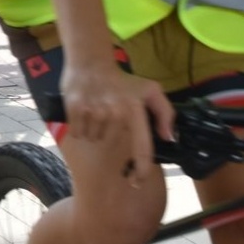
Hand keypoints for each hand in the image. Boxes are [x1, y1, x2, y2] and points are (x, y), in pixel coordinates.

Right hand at [59, 62, 172, 187]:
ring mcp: (94, 112)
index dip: (140, 171)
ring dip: (95, 132)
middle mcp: (115, 113)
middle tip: (110, 119)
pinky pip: (79, 134)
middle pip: (113, 145)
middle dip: (111, 137)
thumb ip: (164, 113)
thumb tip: (168, 137)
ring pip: (94, 140)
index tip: (136, 182)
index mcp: (135, 110)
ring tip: (97, 112)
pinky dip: (81, 128)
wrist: (91, 61)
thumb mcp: (150, 90)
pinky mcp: (76, 110)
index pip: (141, 149)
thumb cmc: (122, 80)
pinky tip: (85, 112)